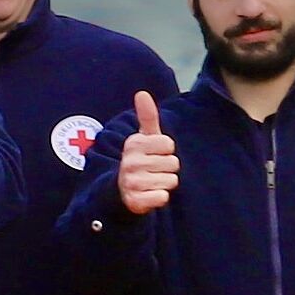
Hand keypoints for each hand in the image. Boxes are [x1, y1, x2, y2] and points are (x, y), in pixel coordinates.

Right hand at [118, 91, 178, 213]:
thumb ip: (147, 117)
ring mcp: (131, 182)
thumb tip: (142, 93)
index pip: (169, 144)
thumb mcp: (144, 139)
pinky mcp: (135, 201)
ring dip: (164, 184)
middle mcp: (129, 162)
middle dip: (167, 169)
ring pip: (170, 181)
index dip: (166, 151)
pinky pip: (162, 197)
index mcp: (133, 144)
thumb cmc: (140, 161)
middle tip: (154, 171)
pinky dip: (160, 198)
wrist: (121, 192)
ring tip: (151, 183)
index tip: (154, 154)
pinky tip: (149, 195)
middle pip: (173, 163)